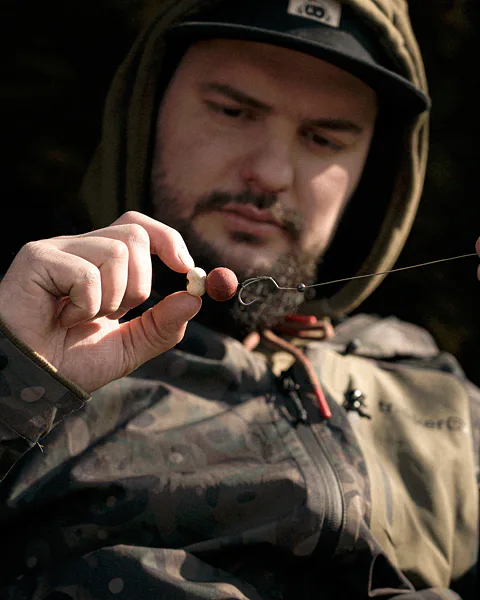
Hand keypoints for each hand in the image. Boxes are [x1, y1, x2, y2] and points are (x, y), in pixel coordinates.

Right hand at [0, 212, 201, 392]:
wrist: (33, 381)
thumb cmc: (73, 360)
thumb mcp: (131, 345)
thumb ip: (163, 324)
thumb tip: (195, 298)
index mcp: (102, 262)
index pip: (140, 227)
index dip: (168, 240)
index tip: (186, 268)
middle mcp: (80, 248)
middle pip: (135, 232)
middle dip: (140, 282)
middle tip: (117, 312)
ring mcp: (57, 249)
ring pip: (115, 251)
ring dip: (111, 298)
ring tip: (84, 318)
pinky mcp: (37, 258)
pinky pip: (86, 272)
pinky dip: (85, 305)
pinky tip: (63, 319)